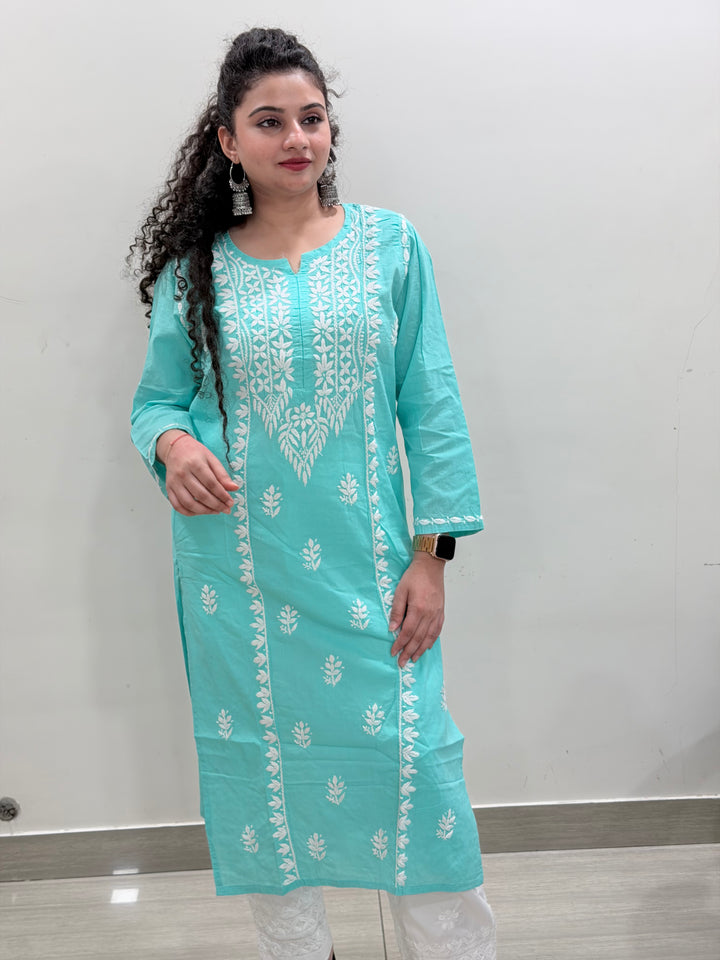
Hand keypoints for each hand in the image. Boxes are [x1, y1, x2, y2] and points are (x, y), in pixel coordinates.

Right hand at [157, 430, 238, 516]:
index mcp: (195, 463)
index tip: (231, 502)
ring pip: (189, 503)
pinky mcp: (169, 489)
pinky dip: (190, 513)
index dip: (222, 495)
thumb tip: (234, 488)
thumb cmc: (195, 453)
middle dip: (216, 505)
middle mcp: (182, 474)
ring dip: (205, 511)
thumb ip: (222, 474)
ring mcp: (174, 483)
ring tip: (216, 511)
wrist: (175, 448)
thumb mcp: (211, 459)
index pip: (211, 484)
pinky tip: (201, 511)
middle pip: (201, 495)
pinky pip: (177, 506)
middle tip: (226, 509)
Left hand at [389, 552, 445, 667]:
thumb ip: (396, 610)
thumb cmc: (414, 576)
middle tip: (402, 663)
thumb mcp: (400, 591)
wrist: (431, 565)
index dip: (400, 644)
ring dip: (421, 650)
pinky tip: (427, 646)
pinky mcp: (441, 611)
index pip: (407, 632)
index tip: (393, 652)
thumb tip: (392, 629)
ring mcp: (437, 613)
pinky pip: (437, 630)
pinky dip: (432, 640)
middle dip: (409, 652)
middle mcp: (429, 614)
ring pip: (429, 637)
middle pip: (418, 638)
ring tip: (414, 659)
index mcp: (418, 609)